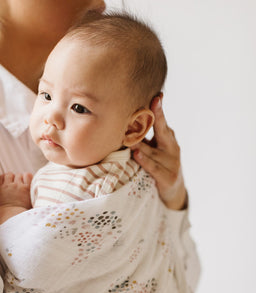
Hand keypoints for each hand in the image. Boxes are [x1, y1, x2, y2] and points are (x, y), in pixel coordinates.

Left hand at [131, 94, 186, 210]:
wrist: (173, 191)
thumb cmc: (159, 165)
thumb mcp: (155, 149)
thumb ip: (145, 136)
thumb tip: (124, 119)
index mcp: (167, 138)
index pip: (162, 122)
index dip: (159, 109)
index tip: (157, 96)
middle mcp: (172, 148)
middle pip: (162, 130)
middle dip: (159, 116)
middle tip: (154, 102)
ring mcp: (172, 163)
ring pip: (153, 151)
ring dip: (141, 143)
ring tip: (131, 134)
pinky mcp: (168, 177)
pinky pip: (154, 168)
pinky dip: (145, 161)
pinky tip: (137, 154)